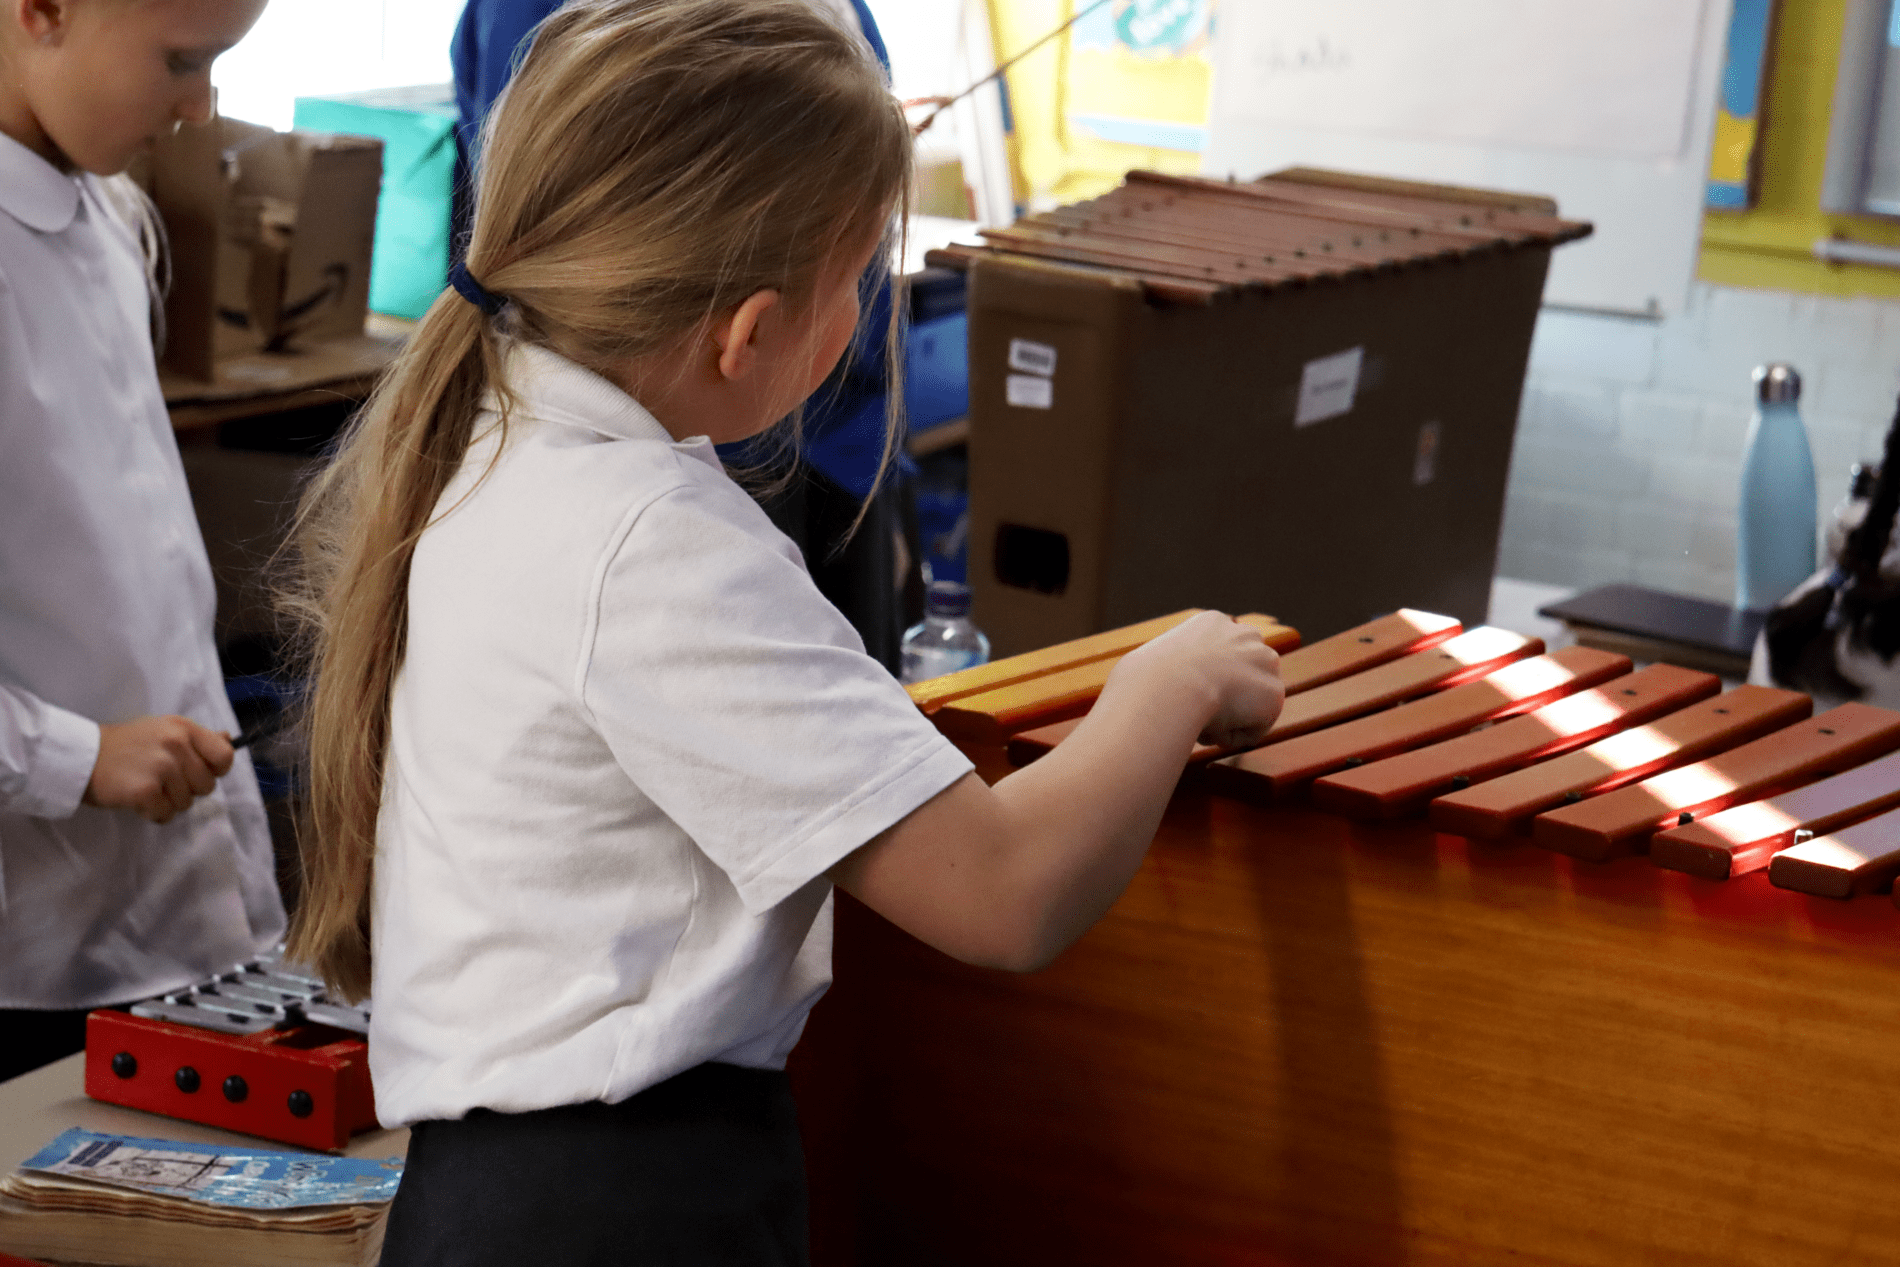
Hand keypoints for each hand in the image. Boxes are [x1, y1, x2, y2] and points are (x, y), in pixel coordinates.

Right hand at [84, 716, 235, 823]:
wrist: (83, 756)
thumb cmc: (127, 745)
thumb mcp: (164, 730)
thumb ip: (198, 738)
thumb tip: (230, 740)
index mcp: (184, 728)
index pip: (225, 757)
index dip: (215, 770)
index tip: (196, 772)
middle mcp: (176, 744)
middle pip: (207, 785)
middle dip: (187, 789)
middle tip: (161, 780)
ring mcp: (161, 767)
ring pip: (187, 803)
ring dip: (168, 802)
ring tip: (146, 787)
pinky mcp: (145, 790)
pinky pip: (166, 814)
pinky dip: (153, 813)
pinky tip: (138, 800)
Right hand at [1115, 610, 1284, 749]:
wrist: (1168, 688)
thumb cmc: (1147, 681)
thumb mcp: (1153, 662)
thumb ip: (1173, 669)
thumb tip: (1154, 686)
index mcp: (1212, 622)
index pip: (1222, 655)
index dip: (1207, 681)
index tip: (1188, 693)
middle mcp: (1245, 634)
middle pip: (1244, 676)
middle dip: (1227, 698)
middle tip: (1196, 710)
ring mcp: (1264, 660)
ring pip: (1247, 704)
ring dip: (1227, 718)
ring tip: (1199, 715)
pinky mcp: (1275, 693)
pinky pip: (1252, 730)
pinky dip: (1232, 736)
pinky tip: (1212, 725)